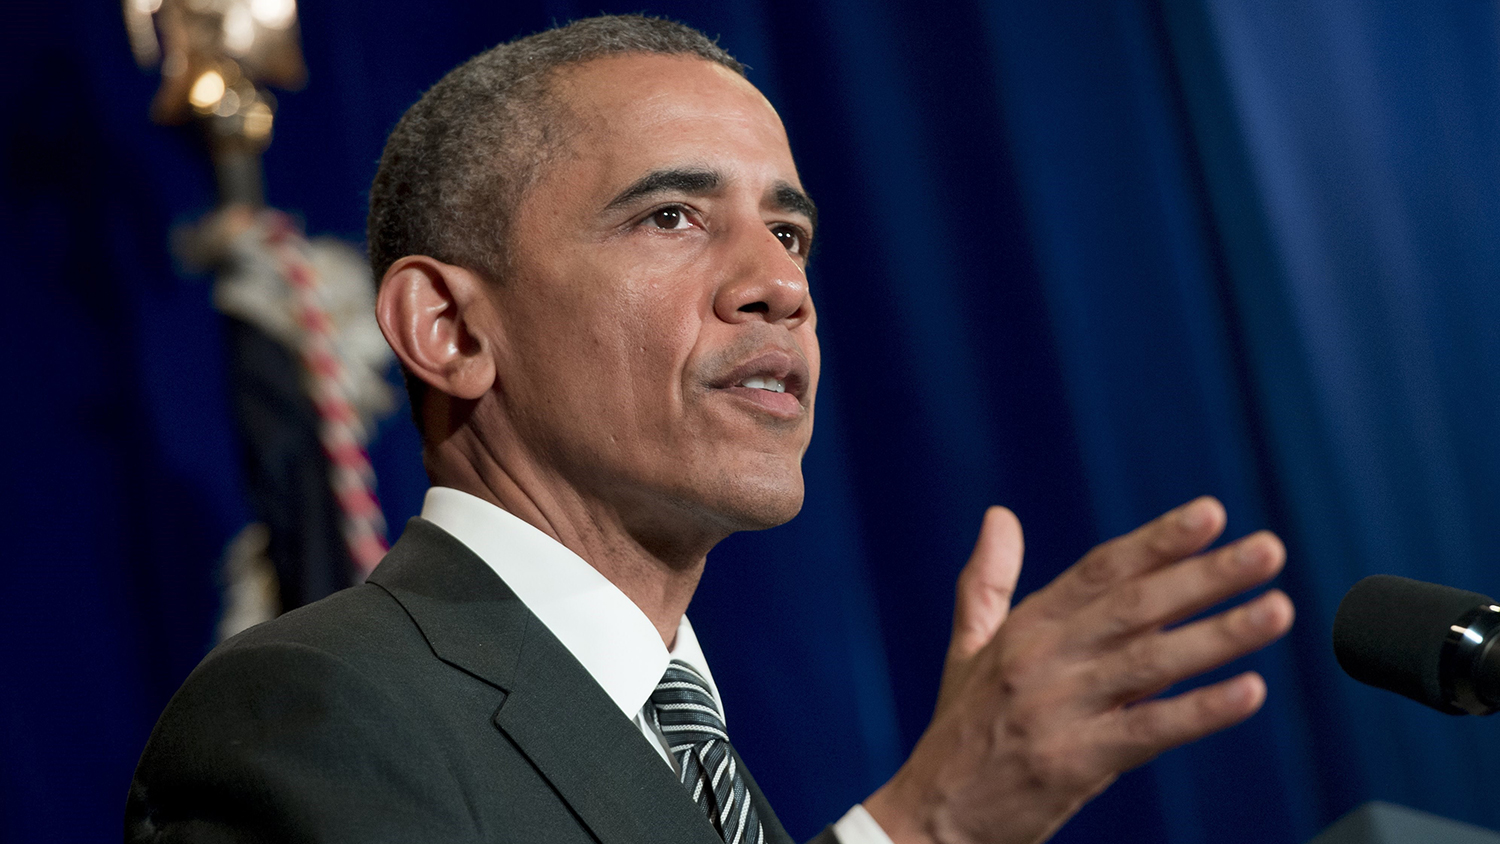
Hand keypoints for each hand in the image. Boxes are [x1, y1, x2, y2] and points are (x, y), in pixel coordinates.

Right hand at [863, 497, 1292, 843]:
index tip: (1211, 514)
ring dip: (1219, 635)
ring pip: (1151, 663)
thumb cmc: (962, 730)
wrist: (935, 816)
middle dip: (1206, 576)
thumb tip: (999, 516)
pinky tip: (1249, 692)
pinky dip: (1201, 711)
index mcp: (1025, 628)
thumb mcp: (967, 648)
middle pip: (1135, 607)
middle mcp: (1042, 660)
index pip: (1100, 571)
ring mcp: (1058, 711)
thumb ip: (988, 580)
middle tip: (1268, 549)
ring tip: (1277, 610)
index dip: (1157, 541)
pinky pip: (1149, 730)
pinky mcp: (1074, 762)